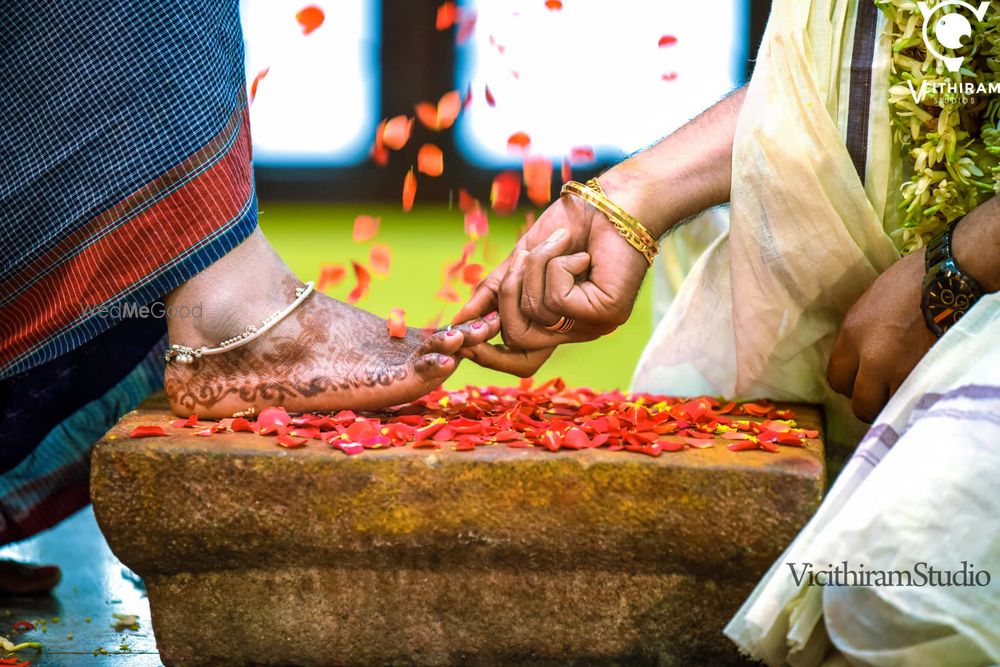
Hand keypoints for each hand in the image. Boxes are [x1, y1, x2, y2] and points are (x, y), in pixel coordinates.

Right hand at [454, 187, 649, 374]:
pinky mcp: (606, 313)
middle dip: (508, 295)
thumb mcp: (522, 260)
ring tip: (560, 243)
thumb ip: (493, 292)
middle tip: (521, 258)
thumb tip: (458, 322)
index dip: (489, 353)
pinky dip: (559, 268)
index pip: (520, 360)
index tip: (462, 331)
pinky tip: (582, 255)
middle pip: (518, 342)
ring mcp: (593, 326)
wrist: (613, 201)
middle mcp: (576, 332)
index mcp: (558, 325)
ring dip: (537, 269)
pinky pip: (558, 301)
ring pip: (535, 313)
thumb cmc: (571, 226)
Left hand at [827, 250, 937, 421]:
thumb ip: (858, 339)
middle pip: (860, 403)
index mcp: (852, 335)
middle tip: (883, 392)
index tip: (861, 382)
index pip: (836, 380)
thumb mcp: (868, 308)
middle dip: (870, 402)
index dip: (849, 385)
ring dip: (894, 403)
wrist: (948, 277)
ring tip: (903, 390)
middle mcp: (871, 357)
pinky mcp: (927, 375)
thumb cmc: (909, 282)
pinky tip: (918, 387)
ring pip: (888, 407)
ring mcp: (901, 370)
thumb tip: (856, 363)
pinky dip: (914, 400)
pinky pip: (913, 401)